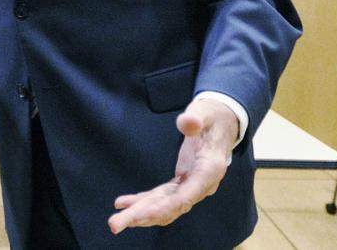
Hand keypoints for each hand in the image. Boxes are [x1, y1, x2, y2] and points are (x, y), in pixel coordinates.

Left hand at [107, 99, 237, 233]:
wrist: (221, 123)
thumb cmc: (211, 117)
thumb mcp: (204, 112)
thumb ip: (196, 118)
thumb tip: (187, 122)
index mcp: (208, 170)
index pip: (187, 195)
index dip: (166, 206)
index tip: (145, 214)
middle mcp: (200, 185)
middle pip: (171, 207)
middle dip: (143, 216)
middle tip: (115, 225)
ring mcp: (190, 186)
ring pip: (164, 207)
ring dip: (139, 215)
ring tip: (115, 221)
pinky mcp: (181, 183)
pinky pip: (160, 197)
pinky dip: (141, 201)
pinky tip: (122, 204)